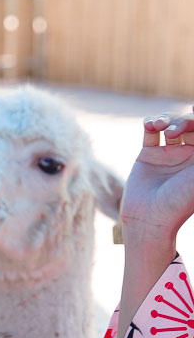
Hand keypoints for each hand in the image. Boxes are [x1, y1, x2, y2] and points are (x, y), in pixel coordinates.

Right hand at [120, 110, 193, 245]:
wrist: (150, 218)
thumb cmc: (181, 201)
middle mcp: (188, 154)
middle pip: (190, 124)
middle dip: (184, 120)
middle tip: (175, 131)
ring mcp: (168, 154)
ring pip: (170, 125)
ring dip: (167, 119)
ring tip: (160, 126)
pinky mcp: (148, 156)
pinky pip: (150, 133)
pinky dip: (150, 124)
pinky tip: (150, 125)